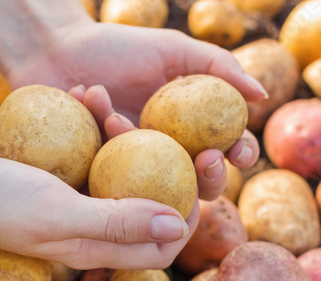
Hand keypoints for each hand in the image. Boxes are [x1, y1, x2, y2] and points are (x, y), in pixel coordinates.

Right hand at [0, 86, 199, 269]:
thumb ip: (117, 223)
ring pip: (118, 165)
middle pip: (146, 201)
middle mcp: (92, 222)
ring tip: (98, 96)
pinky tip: (79, 92)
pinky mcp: (61, 166)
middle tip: (159, 129)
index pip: (160, 246)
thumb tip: (178, 226)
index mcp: (97, 245)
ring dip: (118, 131)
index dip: (185, 218)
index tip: (192, 179)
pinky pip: (88, 143)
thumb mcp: (57, 214)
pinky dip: (88, 119)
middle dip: (162, 165)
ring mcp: (76, 192)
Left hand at [5, 22, 262, 199]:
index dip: (239, 156)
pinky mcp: (100, 178)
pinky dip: (103, 136)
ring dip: (147, 157)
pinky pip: (111, 181)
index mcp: (187, 131)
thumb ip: (219, 67)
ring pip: (159, 193)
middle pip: (200, 184)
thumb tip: (261, 95)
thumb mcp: (173, 50)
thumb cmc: (118, 48)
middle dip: (212, 179)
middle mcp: (164, 155)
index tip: (237, 151)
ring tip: (116, 117)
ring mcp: (132, 171)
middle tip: (205, 158)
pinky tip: (90, 100)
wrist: (59, 50)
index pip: (224, 152)